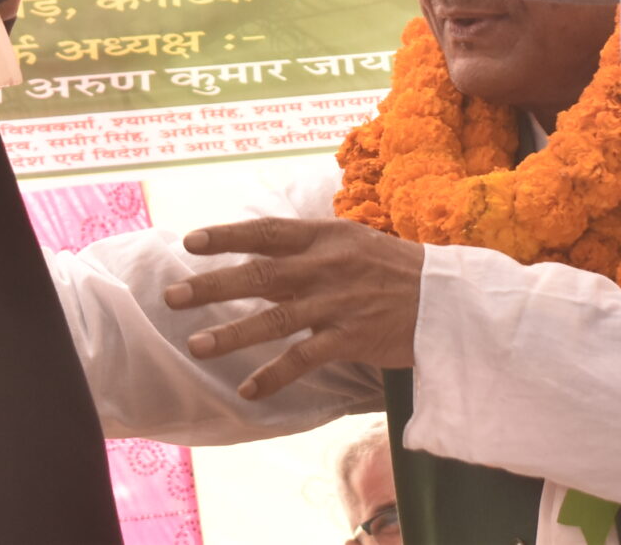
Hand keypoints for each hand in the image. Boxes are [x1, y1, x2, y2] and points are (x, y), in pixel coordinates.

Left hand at [163, 218, 422, 398]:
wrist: (448, 299)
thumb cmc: (398, 269)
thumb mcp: (356, 241)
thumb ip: (312, 247)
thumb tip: (263, 251)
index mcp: (327, 236)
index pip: (268, 231)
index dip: (228, 235)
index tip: (191, 242)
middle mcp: (328, 266)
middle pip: (260, 274)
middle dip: (211, 285)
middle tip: (172, 296)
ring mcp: (338, 303)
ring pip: (274, 318)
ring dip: (231, 334)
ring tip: (196, 345)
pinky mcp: (351, 338)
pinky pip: (303, 358)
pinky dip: (273, 375)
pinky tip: (248, 389)